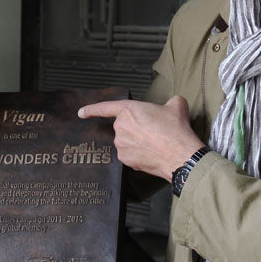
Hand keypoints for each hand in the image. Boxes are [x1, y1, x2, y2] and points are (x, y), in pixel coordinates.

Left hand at [78, 96, 204, 180]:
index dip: (92, 109)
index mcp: (129, 110)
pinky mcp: (125, 159)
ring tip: (156, 144)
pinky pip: (129, 154)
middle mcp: (120, 127)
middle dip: (137, 130)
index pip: (105, 108)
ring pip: (127, 142)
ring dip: (138, 142)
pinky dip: (139, 154)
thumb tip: (172, 104)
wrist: (179, 154)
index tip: (81, 113)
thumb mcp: (176, 105)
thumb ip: (169, 102)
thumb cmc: (176, 129)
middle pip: (125, 127)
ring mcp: (121, 145)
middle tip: (154, 132)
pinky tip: (151, 154)